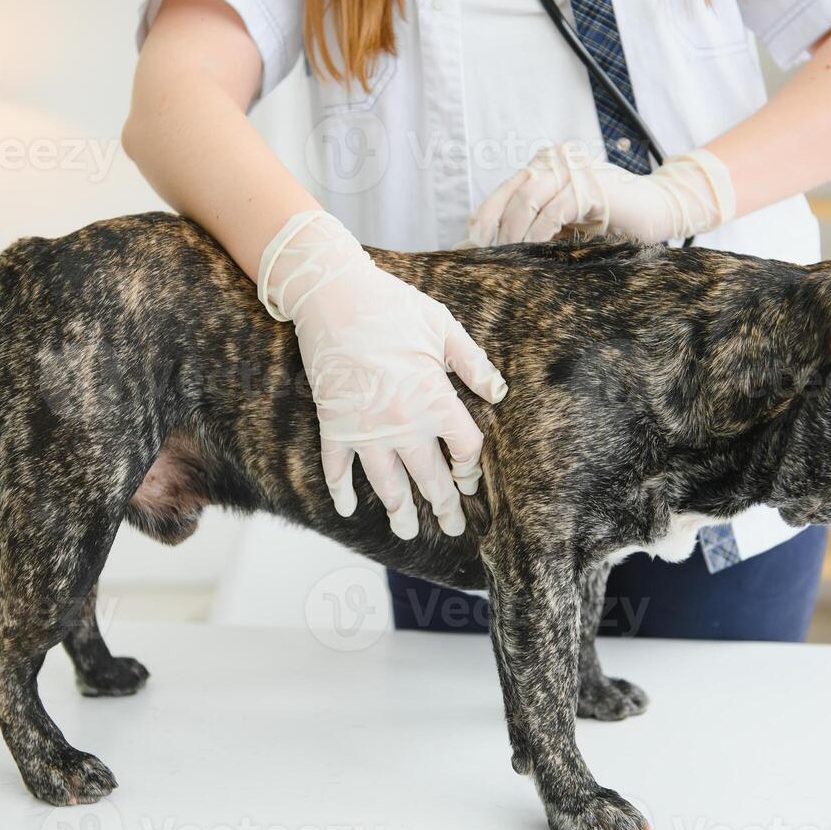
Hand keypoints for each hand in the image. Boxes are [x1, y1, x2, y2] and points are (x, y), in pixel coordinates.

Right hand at [259, 211, 507, 538]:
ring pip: (387, 485)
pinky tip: (348, 509)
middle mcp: (402, 425)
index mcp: (434, 400)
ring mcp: (365, 430)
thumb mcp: (443, 328)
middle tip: (452, 527)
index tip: (471, 480)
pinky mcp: (333, 425)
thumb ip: (474, 364)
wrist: (331, 297)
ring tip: (407, 533)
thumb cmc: (391, 306)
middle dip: (443, 507)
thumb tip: (499, 393)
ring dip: (399, 512)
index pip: (463, 450)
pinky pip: (337, 468)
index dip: (471, 470)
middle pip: (430, 479)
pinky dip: (341, 491)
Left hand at [464, 141, 735, 246]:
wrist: (658, 210)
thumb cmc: (609, 220)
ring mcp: (573, 169)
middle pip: (510, 194)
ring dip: (516, 234)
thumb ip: (532, 225)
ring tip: (513, 260)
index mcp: (543, 165)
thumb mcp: (562, 223)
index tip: (471, 252)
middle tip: (492, 262)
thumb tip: (488, 249)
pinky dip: (541, 232)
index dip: (483, 222)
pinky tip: (537, 251)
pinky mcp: (590, 185)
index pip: (501, 192)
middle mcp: (555, 159)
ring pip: (528, 199)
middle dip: (496, 231)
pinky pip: (554, 209)